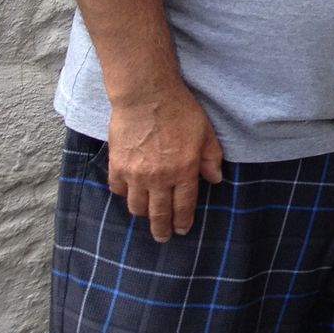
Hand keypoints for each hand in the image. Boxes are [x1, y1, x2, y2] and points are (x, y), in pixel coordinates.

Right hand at [105, 83, 223, 242]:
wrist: (146, 95)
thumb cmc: (179, 110)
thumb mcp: (205, 132)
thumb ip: (211, 158)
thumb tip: (216, 180)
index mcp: (184, 170)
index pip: (184, 205)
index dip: (183, 221)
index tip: (182, 230)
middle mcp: (159, 177)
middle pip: (159, 213)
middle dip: (162, 229)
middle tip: (163, 238)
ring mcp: (135, 174)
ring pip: (137, 206)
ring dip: (144, 214)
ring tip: (148, 216)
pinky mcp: (117, 166)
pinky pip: (118, 189)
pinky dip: (124, 194)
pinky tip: (129, 193)